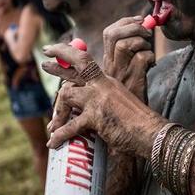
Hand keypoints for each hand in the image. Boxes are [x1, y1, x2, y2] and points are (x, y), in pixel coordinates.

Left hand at [42, 43, 165, 156]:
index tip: (55, 50)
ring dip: (57, 112)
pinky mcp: (96, 116)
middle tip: (44, 62)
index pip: (86, 61)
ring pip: (67, 94)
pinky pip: (70, 126)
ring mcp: (99, 98)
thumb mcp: (120, 104)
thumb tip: (83, 111)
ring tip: (53, 127)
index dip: (69, 54)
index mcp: (109, 82)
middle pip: (79, 63)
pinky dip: (60, 135)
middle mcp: (103, 85)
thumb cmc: (138, 123)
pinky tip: (54, 143)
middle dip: (60, 59)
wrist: (150, 133)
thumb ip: (103, 101)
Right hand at [102, 16, 154, 100]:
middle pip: (114, 34)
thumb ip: (130, 52)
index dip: (125, 22)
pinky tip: (151, 64)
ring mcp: (121, 73)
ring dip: (142, 42)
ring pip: (126, 44)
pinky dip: (150, 56)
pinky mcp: (133, 81)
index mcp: (107, 61)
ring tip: (148, 49)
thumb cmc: (131, 95)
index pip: (109, 33)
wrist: (132, 121)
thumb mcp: (124, 72)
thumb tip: (145, 27)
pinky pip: (141, 58)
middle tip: (146, 31)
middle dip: (133, 26)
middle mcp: (111, 66)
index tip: (139, 19)